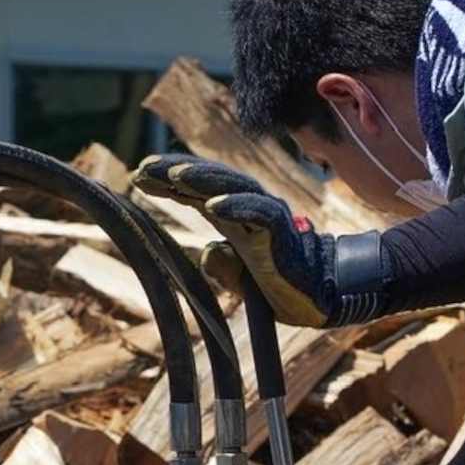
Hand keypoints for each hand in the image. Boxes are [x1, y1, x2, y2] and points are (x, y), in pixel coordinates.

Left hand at [133, 153, 386, 327]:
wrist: (326, 297)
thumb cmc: (284, 285)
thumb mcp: (243, 279)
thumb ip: (223, 265)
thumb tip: (206, 253)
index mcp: (237, 217)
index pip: (200, 190)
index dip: (171, 181)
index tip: (138, 176)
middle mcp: (251, 210)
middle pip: (212, 181)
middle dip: (178, 171)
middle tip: (144, 167)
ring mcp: (269, 219)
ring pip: (235, 189)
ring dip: (204, 181)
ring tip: (174, 176)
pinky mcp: (284, 234)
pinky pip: (260, 215)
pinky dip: (237, 208)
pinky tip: (213, 206)